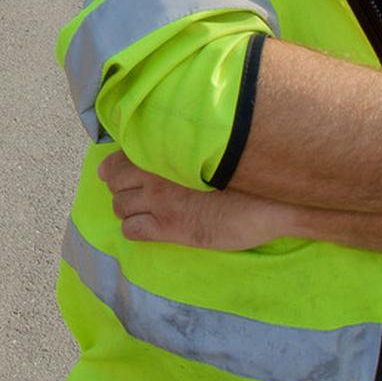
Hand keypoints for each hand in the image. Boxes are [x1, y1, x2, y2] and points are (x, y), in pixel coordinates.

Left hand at [104, 153, 294, 250]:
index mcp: (164, 150)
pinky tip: (149, 228)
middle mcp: (155, 173)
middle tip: (134, 193)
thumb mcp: (207, 150)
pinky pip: (131, 230)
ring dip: (126, 209)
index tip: (122, 171)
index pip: (119, 156)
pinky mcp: (169, 228)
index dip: (117, 166)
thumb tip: (163, 151)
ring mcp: (159, 202)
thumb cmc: (244, 173)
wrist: (268, 200)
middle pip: (113, 180)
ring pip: (119, 206)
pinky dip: (134, 229)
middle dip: (119, 187)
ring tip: (142, 211)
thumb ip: (178, 150)